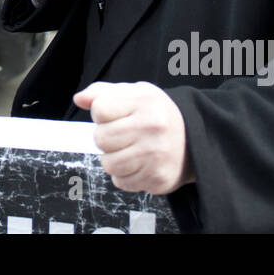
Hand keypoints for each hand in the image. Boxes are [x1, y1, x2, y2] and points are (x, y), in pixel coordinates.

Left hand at [73, 81, 192, 194]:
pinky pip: (121, 182)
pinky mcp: (157, 178)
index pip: (99, 110)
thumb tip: (79, 99)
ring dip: (114, 159)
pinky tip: (139, 164)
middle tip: (123, 135)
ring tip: (130, 150)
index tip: (115, 115)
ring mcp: (155, 155)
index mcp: (144, 102)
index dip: (102, 114)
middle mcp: (151, 127)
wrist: (194, 139)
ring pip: (108, 164)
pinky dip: (125, 176)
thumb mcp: (135, 93)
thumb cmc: (157, 114)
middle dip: (106, 138)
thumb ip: (103, 92)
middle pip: (100, 139)